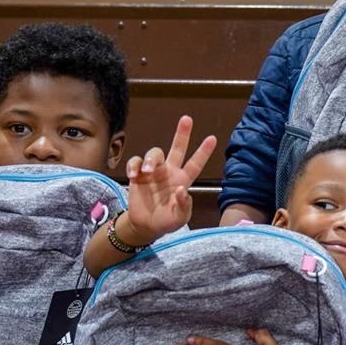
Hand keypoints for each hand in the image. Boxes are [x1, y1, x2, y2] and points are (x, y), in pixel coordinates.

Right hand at [123, 115, 217, 242]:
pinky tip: (133, 176)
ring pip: (155, 153)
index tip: (212, 138)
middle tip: (187, 119)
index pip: (196, 163)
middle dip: (182, 133)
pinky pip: (135, 162)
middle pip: (177, 148)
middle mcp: (170, 172)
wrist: (145, 226)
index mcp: (183, 180)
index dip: (203, 151)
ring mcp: (154, 172)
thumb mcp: (179, 218)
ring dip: (151, 159)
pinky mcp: (138, 175)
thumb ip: (183, 205)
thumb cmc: (166, 221)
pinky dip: (134, 165)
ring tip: (148, 171)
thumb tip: (182, 189)